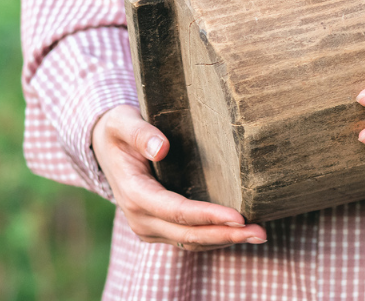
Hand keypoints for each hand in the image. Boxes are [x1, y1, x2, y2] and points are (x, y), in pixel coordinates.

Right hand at [92, 105, 267, 249]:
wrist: (104, 147)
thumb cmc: (118, 129)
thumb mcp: (123, 121)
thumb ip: (141, 133)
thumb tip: (162, 147)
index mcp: (133, 193)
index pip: (176, 210)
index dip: (208, 215)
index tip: (238, 215)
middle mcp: (140, 218)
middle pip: (188, 234)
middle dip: (225, 235)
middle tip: (261, 233)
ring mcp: (148, 227)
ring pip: (190, 242)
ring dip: (224, 240)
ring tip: (259, 234)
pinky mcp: (158, 229)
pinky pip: (188, 240)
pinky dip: (214, 238)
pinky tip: (238, 233)